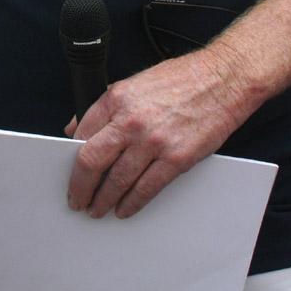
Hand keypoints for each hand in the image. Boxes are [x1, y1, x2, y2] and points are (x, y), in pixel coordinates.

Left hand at [65, 46, 249, 218]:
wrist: (220, 81)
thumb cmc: (179, 80)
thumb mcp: (132, 84)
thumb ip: (104, 107)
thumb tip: (77, 128)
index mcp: (116, 98)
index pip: (81, 135)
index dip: (71, 159)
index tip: (69, 172)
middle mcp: (130, 120)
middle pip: (92, 161)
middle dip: (80, 186)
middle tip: (76, 200)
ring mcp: (153, 141)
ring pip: (118, 180)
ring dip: (104, 200)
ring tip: (97, 209)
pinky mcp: (177, 158)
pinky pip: (147, 189)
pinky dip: (132, 204)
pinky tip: (124, 209)